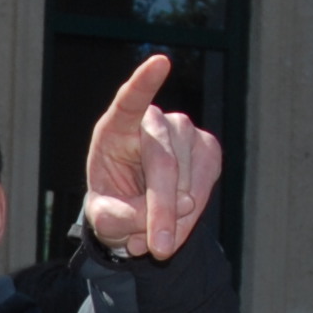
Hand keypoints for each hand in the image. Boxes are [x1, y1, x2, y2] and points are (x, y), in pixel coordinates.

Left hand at [78, 52, 222, 260]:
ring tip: (153, 239)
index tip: (160, 62)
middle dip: (162, 211)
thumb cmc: (114, 203)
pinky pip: (206, 187)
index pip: (129, 101)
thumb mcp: (104, 218)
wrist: (136, 211)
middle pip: (162, 163)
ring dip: (174, 220)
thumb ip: (121, 217)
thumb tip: (172, 209)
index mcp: (116, 128)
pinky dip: (192, 217)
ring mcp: (184, 132)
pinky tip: (174, 225)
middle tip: (158, 251)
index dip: (143, 83)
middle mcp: (152, 123)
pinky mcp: (208, 149)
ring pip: (187, 181)